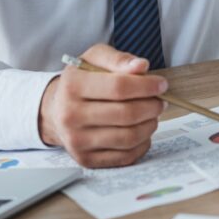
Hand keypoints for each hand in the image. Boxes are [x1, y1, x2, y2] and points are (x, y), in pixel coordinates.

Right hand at [38, 44, 167, 167]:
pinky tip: (142, 130)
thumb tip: (141, 66)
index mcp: (73, 86)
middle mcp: (70, 116)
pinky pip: (125, 156)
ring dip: (149, 125)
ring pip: (128, 137)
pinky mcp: (86, 159)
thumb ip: (119, 59)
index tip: (161, 84)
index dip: (147, 86)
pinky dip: (142, 144)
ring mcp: (77, 141)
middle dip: (152, 106)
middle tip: (160, 101)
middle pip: (126, 114)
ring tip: (152, 115)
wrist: (56, 110)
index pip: (119, 87)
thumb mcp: (95, 59)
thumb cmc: (81, 81)